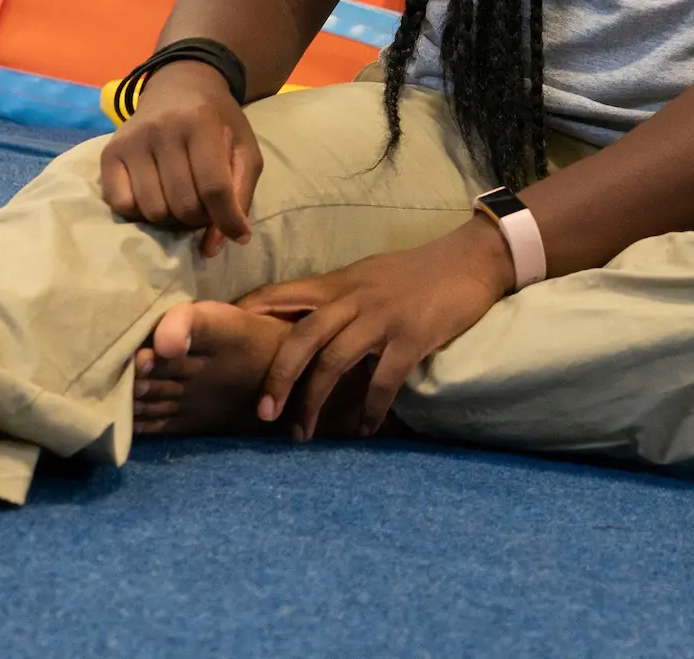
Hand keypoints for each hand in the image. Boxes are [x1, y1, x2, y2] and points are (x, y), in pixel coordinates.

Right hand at [98, 61, 263, 257]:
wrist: (180, 87)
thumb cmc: (218, 123)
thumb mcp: (243, 149)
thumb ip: (240, 195)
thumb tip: (222, 244)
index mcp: (201, 123)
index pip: (214, 187)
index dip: (227, 219)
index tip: (236, 234)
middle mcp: (161, 129)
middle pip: (182, 205)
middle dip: (199, 218)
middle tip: (204, 206)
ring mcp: (131, 141)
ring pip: (152, 210)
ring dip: (172, 218)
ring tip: (182, 200)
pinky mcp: (109, 152)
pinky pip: (121, 205)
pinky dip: (141, 212)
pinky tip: (155, 196)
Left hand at [236, 217, 515, 438]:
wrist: (471, 259)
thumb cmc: (418, 271)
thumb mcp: (367, 275)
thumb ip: (335, 297)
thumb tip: (299, 321)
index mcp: (339, 282)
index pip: (281, 294)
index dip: (249, 318)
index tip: (222, 346)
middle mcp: (354, 298)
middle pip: (301, 337)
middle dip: (278, 378)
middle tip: (263, 415)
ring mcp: (383, 318)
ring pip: (334, 362)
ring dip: (315, 402)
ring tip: (303, 435)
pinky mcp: (413, 336)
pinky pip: (382, 380)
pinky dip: (369, 409)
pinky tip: (363, 430)